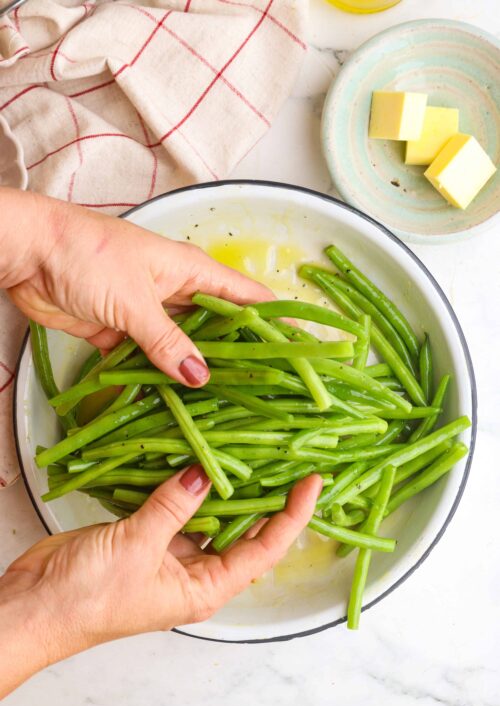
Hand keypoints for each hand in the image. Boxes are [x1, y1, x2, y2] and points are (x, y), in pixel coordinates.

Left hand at [0, 188, 272, 386]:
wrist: (28, 254)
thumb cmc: (86, 256)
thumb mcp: (134, 299)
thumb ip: (167, 340)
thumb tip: (201, 377)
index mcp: (192, 271)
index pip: (248, 298)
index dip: (278, 321)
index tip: (303, 349)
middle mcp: (178, 292)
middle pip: (221, 328)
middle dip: (242, 357)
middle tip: (268, 393)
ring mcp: (151, 313)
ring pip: (186, 347)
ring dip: (199, 372)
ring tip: (228, 407)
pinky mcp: (123, 332)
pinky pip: (151, 360)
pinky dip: (160, 379)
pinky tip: (177, 403)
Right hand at [0, 467, 321, 696]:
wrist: (34, 605)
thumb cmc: (89, 598)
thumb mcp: (138, 549)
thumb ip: (174, 507)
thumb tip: (203, 472)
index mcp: (206, 588)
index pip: (264, 549)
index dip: (292, 516)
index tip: (311, 483)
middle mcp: (195, 570)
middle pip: (243, 529)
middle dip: (265, 495)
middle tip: (286, 454)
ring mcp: (170, 550)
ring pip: (209, 511)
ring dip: (225, 483)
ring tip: (250, 445)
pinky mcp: (144, 532)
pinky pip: (175, 502)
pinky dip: (185, 479)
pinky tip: (197, 452)